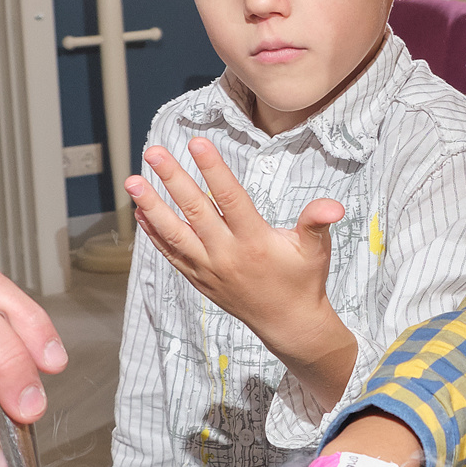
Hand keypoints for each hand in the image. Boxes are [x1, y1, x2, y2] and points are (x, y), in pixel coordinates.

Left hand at [129, 141, 353, 383]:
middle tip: (154, 152)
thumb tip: (333, 206)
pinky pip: (171, 254)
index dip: (213, 169)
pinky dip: (154, 234)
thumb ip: (317, 222)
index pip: (229, 198)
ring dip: (151, 206)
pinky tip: (141, 213)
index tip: (196, 143)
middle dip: (172, 179)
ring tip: (132, 181)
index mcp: (255, 242)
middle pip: (195, 210)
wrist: (287, 323)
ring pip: (174, 233)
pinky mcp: (199, 279)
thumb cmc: (303, 279)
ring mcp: (209, 268)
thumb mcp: (316, 249)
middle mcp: (227, 255)